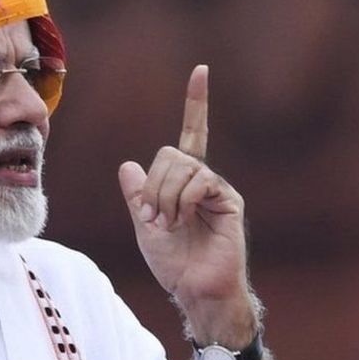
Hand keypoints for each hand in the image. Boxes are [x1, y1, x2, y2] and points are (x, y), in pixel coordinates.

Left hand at [118, 65, 255, 344]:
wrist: (194, 289)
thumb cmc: (174, 262)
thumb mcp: (144, 224)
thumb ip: (137, 195)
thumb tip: (128, 164)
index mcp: (185, 181)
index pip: (192, 134)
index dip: (196, 103)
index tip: (201, 70)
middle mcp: (204, 179)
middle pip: (171, 153)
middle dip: (153, 185)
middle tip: (153, 217)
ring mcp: (218, 189)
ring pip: (182, 166)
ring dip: (164, 197)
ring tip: (169, 225)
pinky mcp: (229, 201)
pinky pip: (200, 180)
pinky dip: (181, 201)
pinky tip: (182, 221)